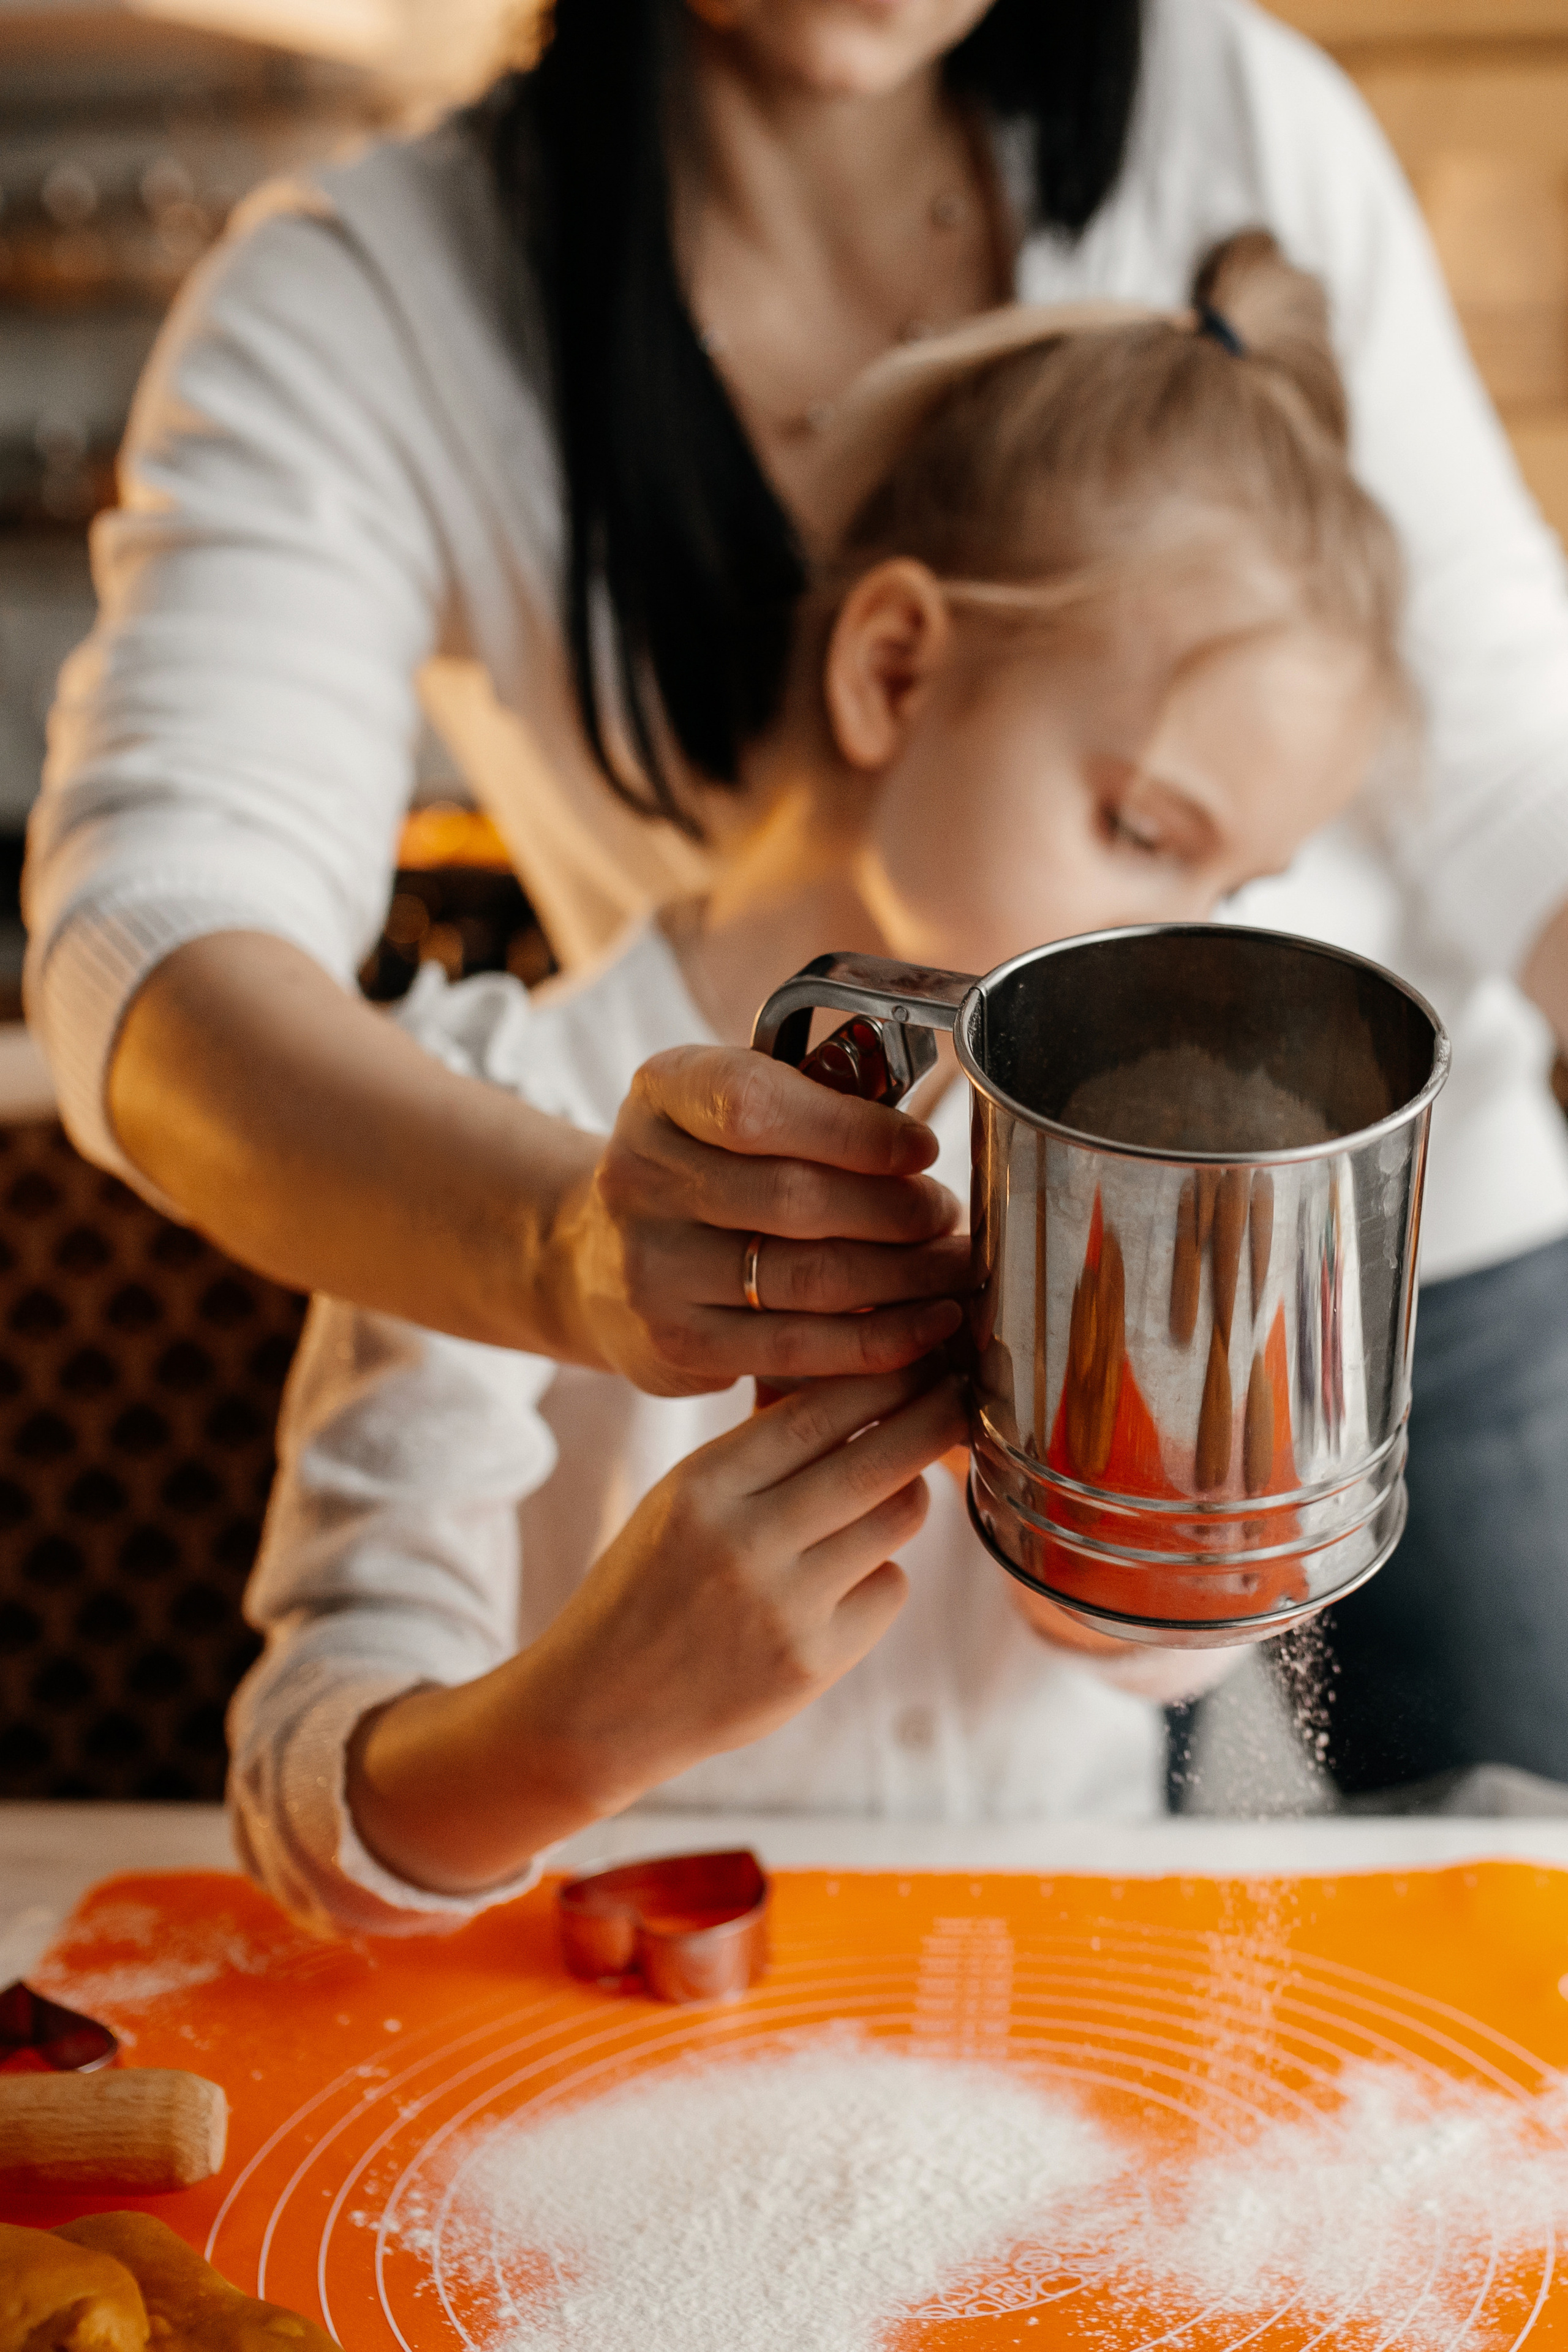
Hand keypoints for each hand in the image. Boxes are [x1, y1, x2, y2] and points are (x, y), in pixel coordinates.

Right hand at [348, 1363, 966, 1892]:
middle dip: (932, 1418)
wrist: (600, 1705)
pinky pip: (889, 1588)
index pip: (819, 1411)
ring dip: (908, 1495)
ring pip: (896, 1520)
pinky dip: (880, 1573)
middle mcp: (745, 1542)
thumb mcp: (678, 1498)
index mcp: (702, 1487)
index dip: (884, 1379)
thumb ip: (756, 1448)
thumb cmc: (647, 1585)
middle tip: (959, 1395)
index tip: (922, 1357)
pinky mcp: (814, 1662)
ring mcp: (784, 1607)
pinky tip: (842, 1579)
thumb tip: (848, 1380)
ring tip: (893, 1489)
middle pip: (876, 1462)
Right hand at [554, 1044, 968, 1395]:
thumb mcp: (729, 1110)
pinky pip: (798, 1348)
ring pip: (808, 1278)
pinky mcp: (675, 1344)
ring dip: (905, 1278)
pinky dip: (877, 1342)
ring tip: (953, 1270)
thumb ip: (809, 1110)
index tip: (921, 1149)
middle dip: (897, 1211)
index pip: (757, 1105)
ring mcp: (651, 1267)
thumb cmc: (701, 1171)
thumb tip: (919, 1155)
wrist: (597, 1260)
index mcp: (663, 1093)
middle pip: (796, 1198)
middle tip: (948, 1218)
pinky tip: (926, 1329)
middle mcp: (640, 1177)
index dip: (854, 1131)